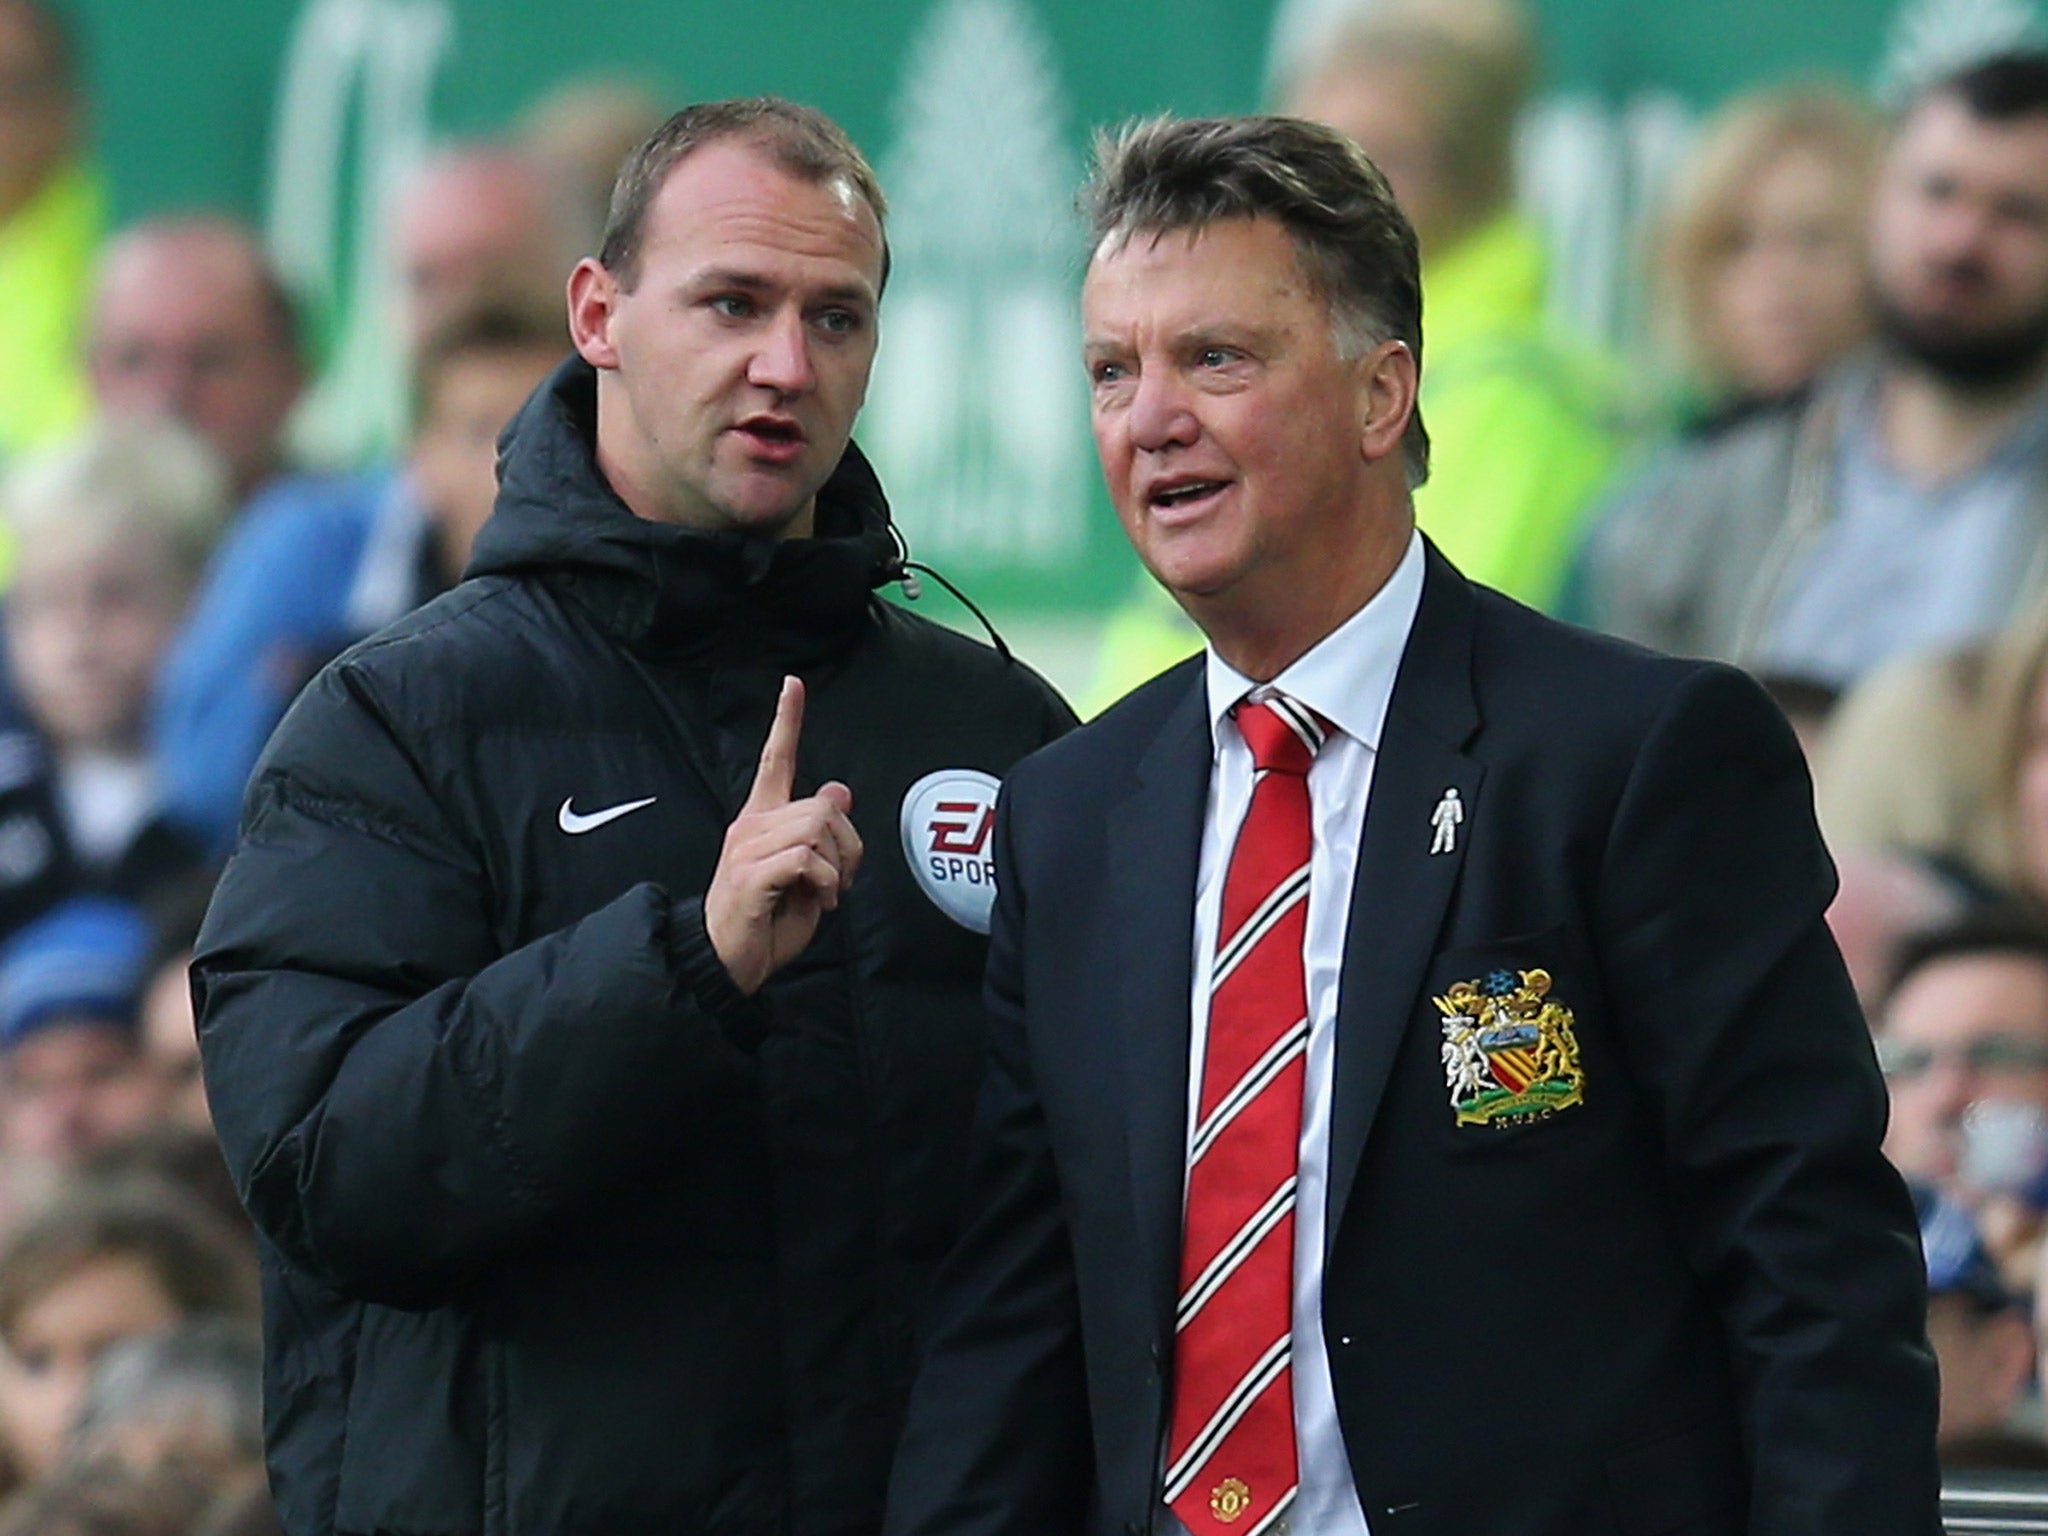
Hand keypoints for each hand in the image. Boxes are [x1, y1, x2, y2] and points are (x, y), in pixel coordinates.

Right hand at [704, 676, 862, 994]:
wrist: (726, 961)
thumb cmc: (766, 921)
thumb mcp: (806, 874)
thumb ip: (821, 835)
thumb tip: (838, 790)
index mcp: (762, 820)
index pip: (776, 759)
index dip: (786, 721)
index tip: (793, 684)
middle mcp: (751, 825)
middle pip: (824, 805)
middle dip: (849, 846)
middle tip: (838, 881)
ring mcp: (747, 847)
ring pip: (819, 828)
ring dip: (837, 867)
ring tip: (824, 893)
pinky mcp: (750, 873)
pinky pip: (806, 858)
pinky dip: (824, 882)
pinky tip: (816, 901)